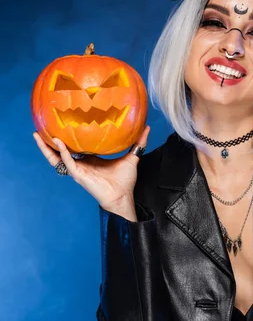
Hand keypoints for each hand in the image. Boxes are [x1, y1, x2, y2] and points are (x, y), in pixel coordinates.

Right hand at [32, 126, 150, 209]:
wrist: (123, 197)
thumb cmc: (125, 181)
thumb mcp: (131, 157)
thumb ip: (137, 142)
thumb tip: (146, 128)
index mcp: (90, 159)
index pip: (75, 146)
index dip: (67, 137)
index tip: (62, 123)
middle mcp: (81, 164)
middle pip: (60, 151)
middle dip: (49, 142)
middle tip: (40, 128)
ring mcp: (78, 170)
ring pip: (57, 158)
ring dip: (46, 148)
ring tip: (37, 135)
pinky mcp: (79, 175)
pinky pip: (67, 162)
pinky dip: (62, 152)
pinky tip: (58, 142)